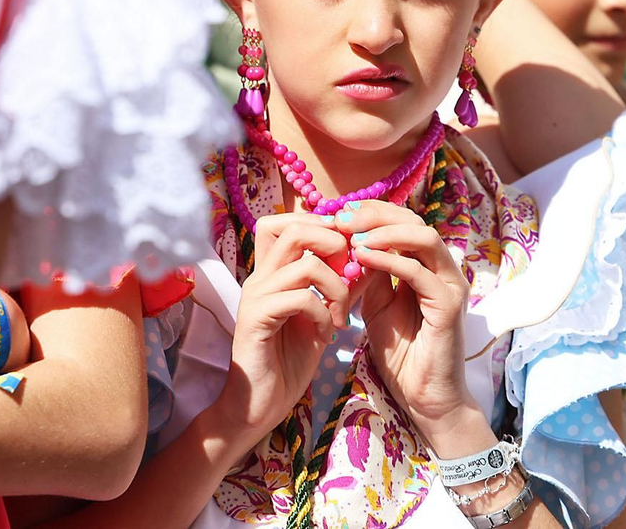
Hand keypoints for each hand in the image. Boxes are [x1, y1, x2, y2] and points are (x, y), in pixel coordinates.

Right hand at [219, 214, 352, 445]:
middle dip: (334, 245)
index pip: (285, 222)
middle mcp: (259, 277)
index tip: (346, 251)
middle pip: (294, 228)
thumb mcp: (323, 315)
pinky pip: (300, 298)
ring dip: (336, 286)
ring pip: (305, 262)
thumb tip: (370, 259)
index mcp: (272, 272)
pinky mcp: (256, 321)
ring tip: (341, 313)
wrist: (260, 404)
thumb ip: (340, 286)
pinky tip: (327, 333)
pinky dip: (323, 312)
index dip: (320, 224)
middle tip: (349, 274)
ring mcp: (255, 297)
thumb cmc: (289, 360)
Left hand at [341, 201, 481, 451]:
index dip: (373, 213)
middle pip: (415, 221)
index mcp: (427, 266)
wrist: (423, 397)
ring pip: (424, 237)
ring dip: (385, 231)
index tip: (339, 214)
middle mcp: (443, 269)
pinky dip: (390, 259)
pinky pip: (419, 272)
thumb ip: (370, 274)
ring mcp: (451, 285)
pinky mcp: (449, 305)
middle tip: (343, 217)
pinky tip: (363, 258)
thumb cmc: (401, 353)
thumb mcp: (377, 305)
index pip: (404, 222)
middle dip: (376, 214)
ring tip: (353, 234)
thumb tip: (351, 242)